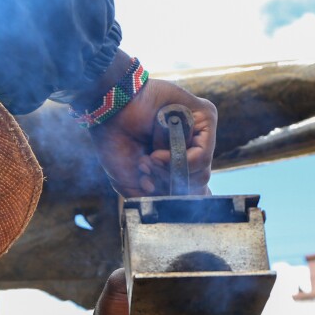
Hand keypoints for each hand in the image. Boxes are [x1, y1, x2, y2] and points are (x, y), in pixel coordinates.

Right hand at [91, 78, 216, 197]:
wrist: (108, 110)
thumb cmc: (115, 141)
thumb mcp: (129, 181)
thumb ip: (152, 197)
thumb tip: (179, 204)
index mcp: (177, 159)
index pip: (194, 188)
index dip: (179, 197)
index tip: (162, 198)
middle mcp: (191, 145)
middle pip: (198, 183)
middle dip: (168, 185)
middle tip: (144, 173)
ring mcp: (200, 132)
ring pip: (202, 171)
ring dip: (169, 171)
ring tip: (147, 159)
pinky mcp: (206, 117)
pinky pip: (203, 154)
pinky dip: (181, 161)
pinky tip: (157, 153)